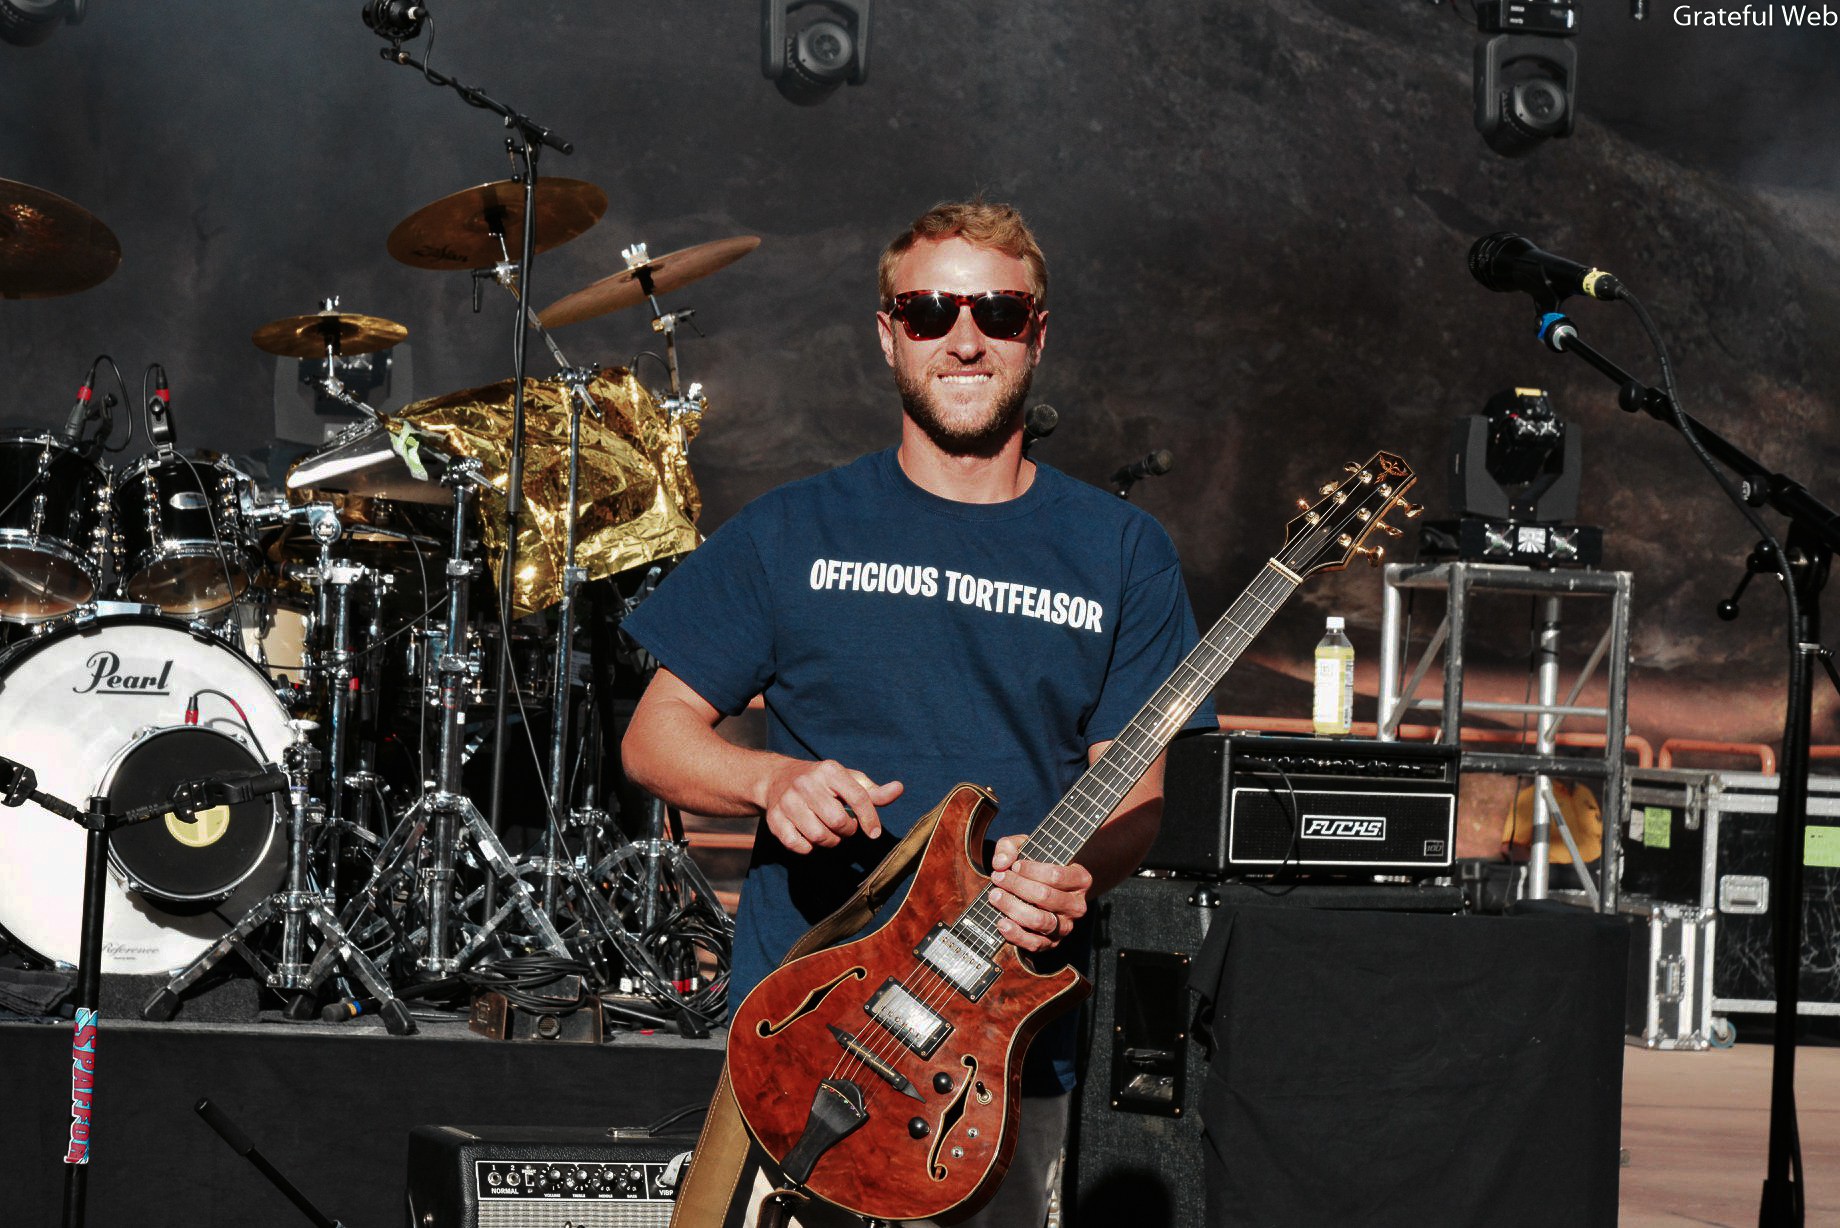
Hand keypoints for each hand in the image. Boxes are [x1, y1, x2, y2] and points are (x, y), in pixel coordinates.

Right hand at [762, 759, 902, 853]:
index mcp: (829, 770)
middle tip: (845, 827)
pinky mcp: (774, 819)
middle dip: (847, 831)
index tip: (874, 833)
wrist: (777, 778)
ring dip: (830, 841)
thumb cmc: (822, 783)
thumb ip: (873, 791)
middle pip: (838, 821)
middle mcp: (806, 783)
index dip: (870, 819)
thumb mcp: (848, 780)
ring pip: (819, 836)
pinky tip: (810, 837)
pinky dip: (809, 848)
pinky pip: (799, 846)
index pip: (857, 797)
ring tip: (829, 832)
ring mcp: (788, 801)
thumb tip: (899, 789)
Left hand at [986, 834, 1090, 952]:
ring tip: (995, 896)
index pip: (1055, 875)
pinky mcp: (1051, 943)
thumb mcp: (1025, 848)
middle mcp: (1077, 905)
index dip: (1030, 870)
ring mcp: (1065, 927)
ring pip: (1040, 920)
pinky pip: (1035, 943)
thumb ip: (1010, 847)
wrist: (1040, 893)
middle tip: (998, 878)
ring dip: (1013, 907)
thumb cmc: (1034, 869)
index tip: (1013, 866)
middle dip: (1017, 886)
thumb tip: (1001, 862)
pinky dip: (1016, 934)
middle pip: (1045, 896)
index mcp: (1080, 880)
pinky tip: (1001, 922)